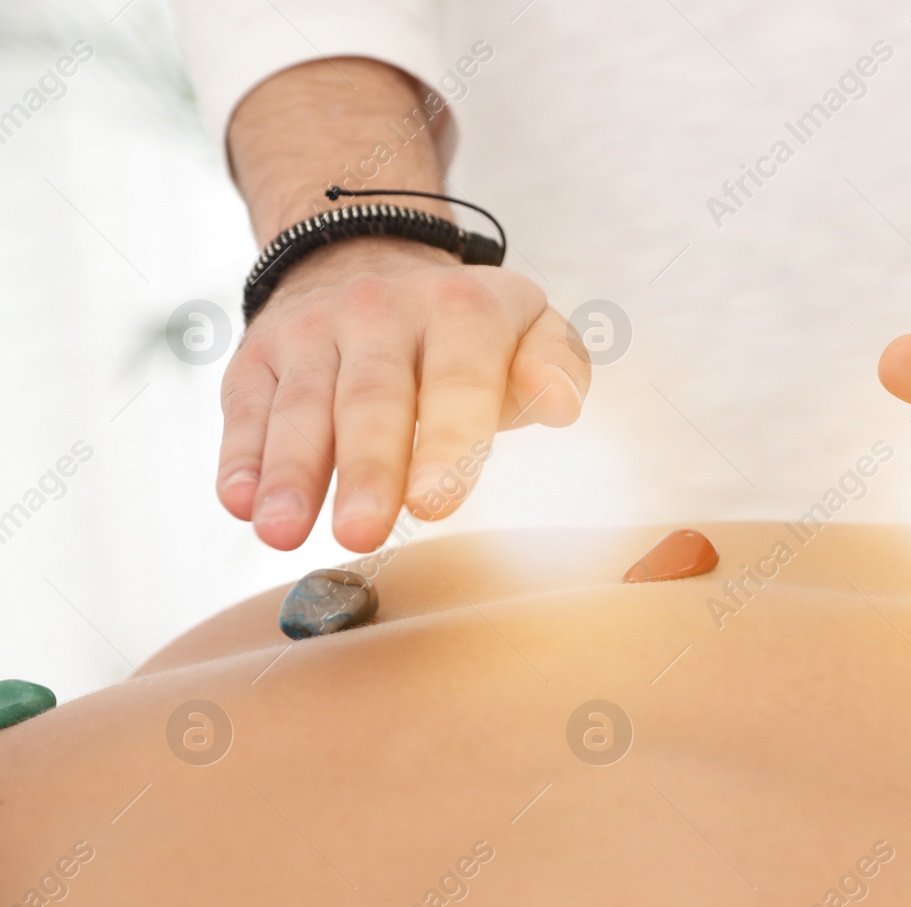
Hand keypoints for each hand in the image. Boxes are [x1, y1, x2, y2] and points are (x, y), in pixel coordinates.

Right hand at [217, 238, 589, 551]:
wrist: (367, 261)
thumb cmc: (467, 334)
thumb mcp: (528, 327)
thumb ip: (558, 365)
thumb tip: (562, 402)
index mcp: (460, 310)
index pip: (457, 378)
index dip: (447, 440)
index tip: (437, 503)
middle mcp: (379, 312)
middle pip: (373, 399)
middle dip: (366, 469)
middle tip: (362, 533)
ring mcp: (312, 332)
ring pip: (302, 407)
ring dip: (291, 473)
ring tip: (283, 532)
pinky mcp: (258, 357)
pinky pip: (246, 409)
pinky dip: (240, 457)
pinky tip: (240, 504)